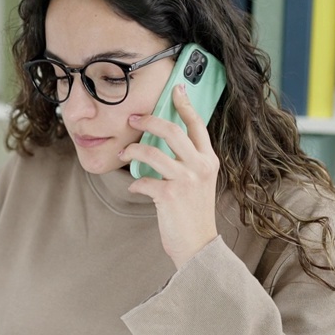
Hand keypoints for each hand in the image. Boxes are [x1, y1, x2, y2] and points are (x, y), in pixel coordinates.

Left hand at [120, 84, 219, 268]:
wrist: (198, 245)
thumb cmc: (194, 213)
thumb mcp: (199, 182)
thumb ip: (188, 162)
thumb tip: (162, 143)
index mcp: (209, 160)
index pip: (197, 124)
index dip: (185, 104)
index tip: (175, 89)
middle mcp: (200, 166)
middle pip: (172, 130)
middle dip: (148, 120)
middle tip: (132, 118)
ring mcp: (185, 180)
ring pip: (153, 151)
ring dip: (133, 149)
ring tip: (125, 153)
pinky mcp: (170, 195)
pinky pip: (143, 180)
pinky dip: (135, 183)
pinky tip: (135, 188)